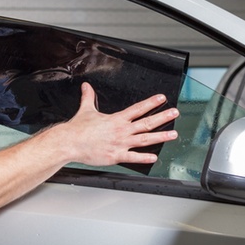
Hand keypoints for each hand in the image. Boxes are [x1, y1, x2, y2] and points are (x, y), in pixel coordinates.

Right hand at [59, 82, 178, 166]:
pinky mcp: (115, 156)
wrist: (69, 142)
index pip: (138, 109)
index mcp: (116, 119)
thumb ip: (88, 97)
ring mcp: (120, 143)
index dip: (151, 103)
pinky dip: (144, 157)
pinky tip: (154, 157)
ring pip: (145, 139)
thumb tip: (86, 86)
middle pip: (146, 122)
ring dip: (160, 136)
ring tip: (173, 134)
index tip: (162, 99)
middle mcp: (121, 130)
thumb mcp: (86, 109)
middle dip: (163, 117)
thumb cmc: (77, 129)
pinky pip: (133, 157)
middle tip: (175, 113)